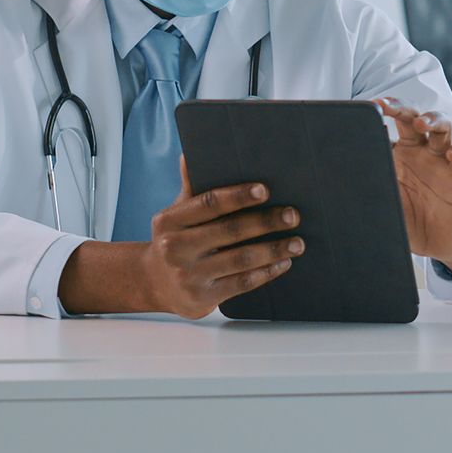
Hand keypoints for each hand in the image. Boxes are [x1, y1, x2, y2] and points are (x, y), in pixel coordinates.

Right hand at [139, 157, 306, 318]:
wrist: (154, 283)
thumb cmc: (175, 240)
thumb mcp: (176, 214)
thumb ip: (191, 187)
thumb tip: (190, 154)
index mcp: (169, 221)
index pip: (208, 203)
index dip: (237, 196)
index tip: (264, 190)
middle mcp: (175, 248)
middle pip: (229, 230)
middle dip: (266, 222)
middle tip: (293, 215)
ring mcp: (188, 275)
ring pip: (240, 259)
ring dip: (274, 249)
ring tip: (297, 242)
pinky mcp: (202, 298)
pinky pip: (242, 283)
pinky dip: (266, 272)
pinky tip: (283, 263)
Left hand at [375, 98, 451, 280]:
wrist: (438, 246)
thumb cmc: (408, 222)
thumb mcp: (385, 204)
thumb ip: (369, 188)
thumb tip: (340, 180)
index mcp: (397, 155)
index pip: (387, 125)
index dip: (376, 116)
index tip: (363, 111)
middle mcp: (419, 152)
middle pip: (412, 116)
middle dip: (400, 107)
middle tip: (386, 106)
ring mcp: (441, 159)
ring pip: (442, 126)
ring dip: (433, 119)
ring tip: (422, 124)